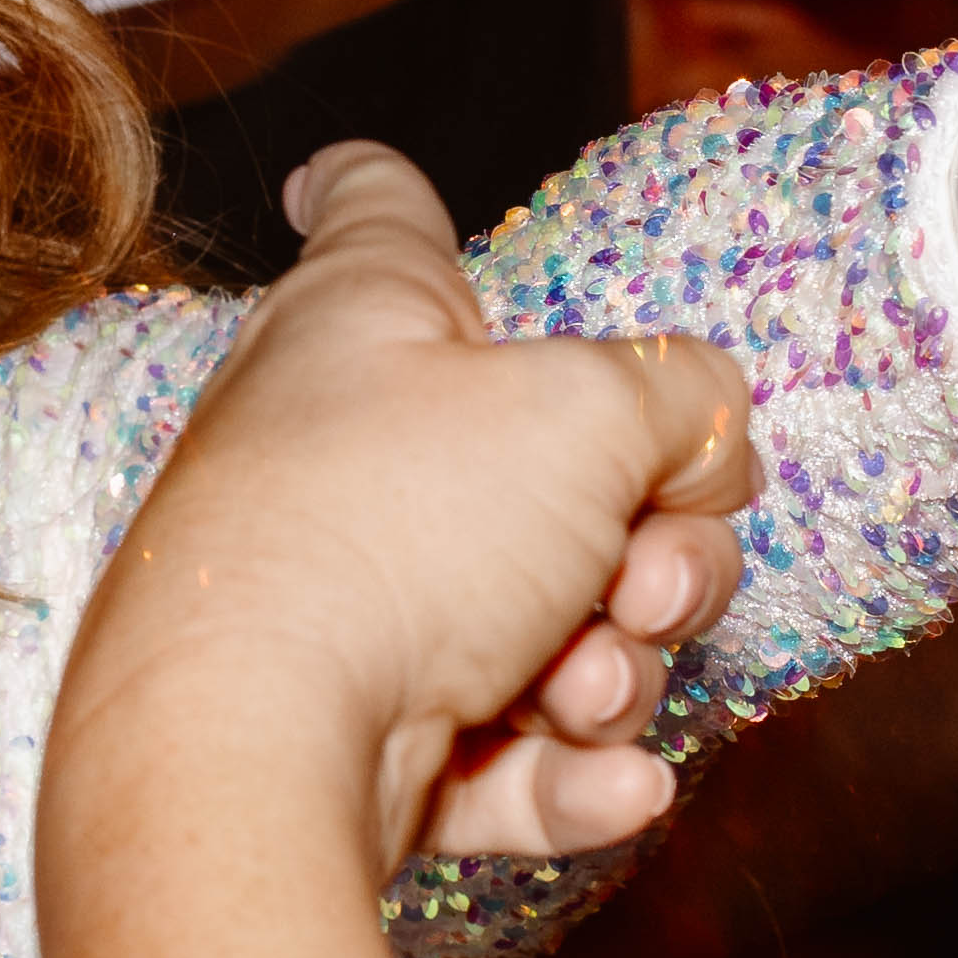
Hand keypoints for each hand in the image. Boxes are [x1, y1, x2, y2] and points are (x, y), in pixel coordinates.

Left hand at [67, 148, 759, 866]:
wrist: (255, 751)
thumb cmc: (389, 532)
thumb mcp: (591, 411)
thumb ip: (685, 399)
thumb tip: (702, 449)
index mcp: (365, 322)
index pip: (374, 216)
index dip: (379, 187)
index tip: (338, 175)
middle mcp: (344, 455)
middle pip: (553, 471)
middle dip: (653, 548)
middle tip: (641, 583)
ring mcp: (351, 611)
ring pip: (555, 631)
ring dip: (615, 671)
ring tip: (584, 688)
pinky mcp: (364, 747)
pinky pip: (514, 759)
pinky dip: (576, 775)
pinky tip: (619, 782)